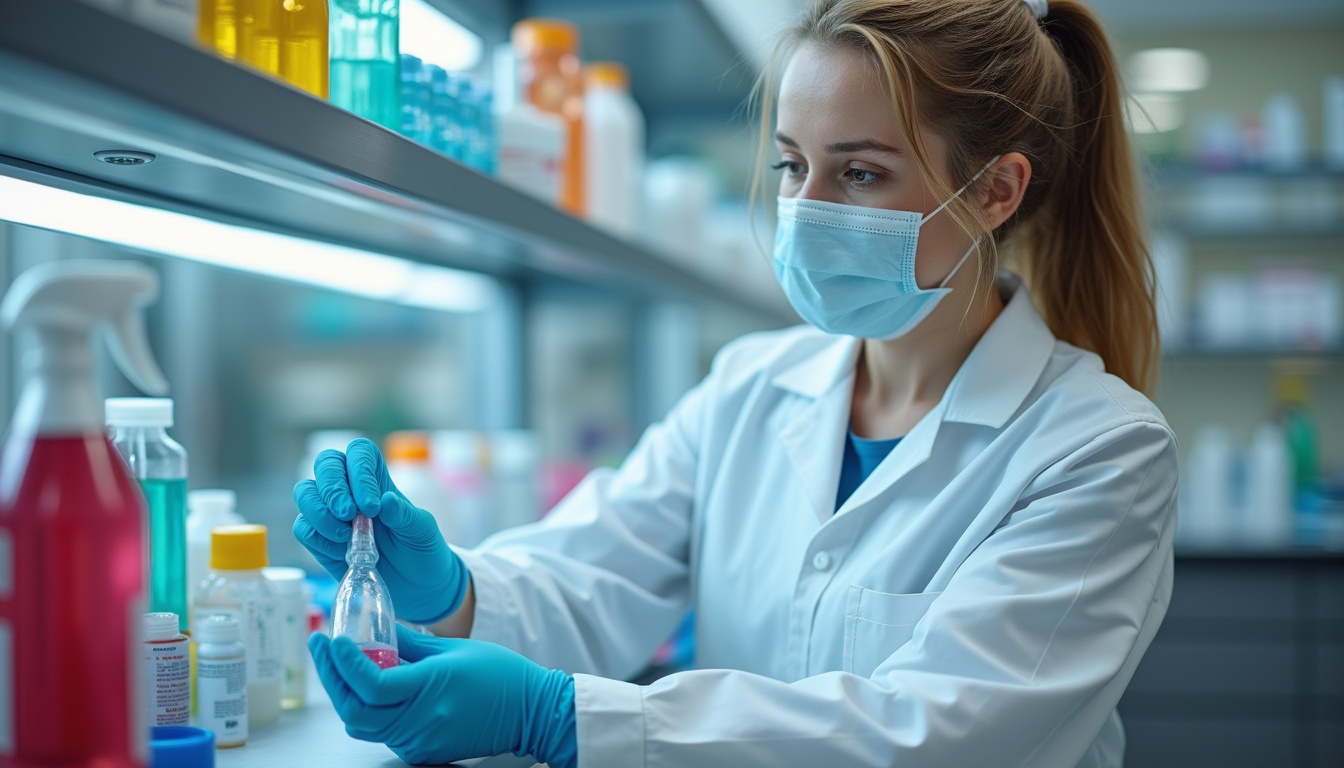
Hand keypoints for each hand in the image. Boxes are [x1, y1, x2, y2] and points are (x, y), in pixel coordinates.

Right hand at [293, 438, 468, 623]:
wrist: (416, 586)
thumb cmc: (421, 549)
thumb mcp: (422, 531)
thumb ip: (405, 515)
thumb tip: (384, 500)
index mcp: (378, 480)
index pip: (359, 452)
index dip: (359, 469)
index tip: (372, 504)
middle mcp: (351, 491)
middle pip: (327, 464)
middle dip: (333, 488)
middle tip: (349, 515)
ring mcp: (332, 514)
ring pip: (305, 492)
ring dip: (319, 512)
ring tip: (344, 536)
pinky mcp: (320, 540)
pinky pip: (303, 528)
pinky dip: (318, 538)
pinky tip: (341, 552)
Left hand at [309, 625, 577, 767]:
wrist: (530, 710)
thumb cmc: (499, 673)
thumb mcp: (453, 647)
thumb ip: (410, 642)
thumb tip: (377, 633)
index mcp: (431, 688)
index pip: (371, 684)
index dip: (344, 663)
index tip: (333, 639)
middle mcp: (422, 720)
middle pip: (355, 711)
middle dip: (332, 679)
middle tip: (323, 647)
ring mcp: (421, 740)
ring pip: (364, 726)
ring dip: (347, 695)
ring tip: (341, 664)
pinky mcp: (423, 751)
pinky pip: (384, 733)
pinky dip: (371, 710)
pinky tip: (371, 687)